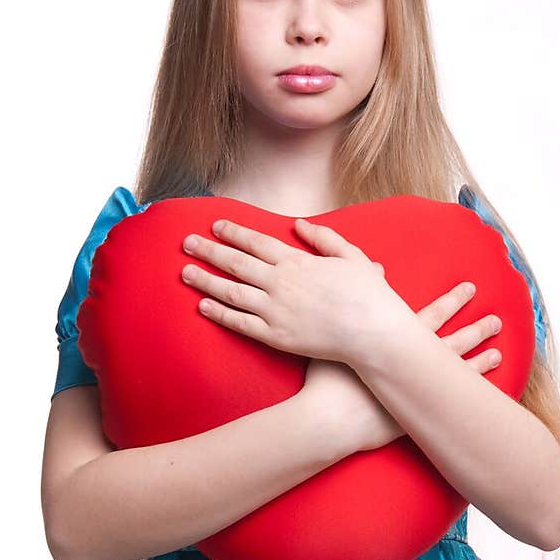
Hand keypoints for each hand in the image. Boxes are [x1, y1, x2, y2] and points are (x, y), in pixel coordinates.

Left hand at [180, 215, 411, 363]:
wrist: (373, 334)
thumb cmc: (369, 295)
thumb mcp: (352, 256)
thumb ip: (324, 237)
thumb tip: (299, 224)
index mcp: (297, 261)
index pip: (255, 242)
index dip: (233, 232)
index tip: (215, 226)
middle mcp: (280, 283)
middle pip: (235, 263)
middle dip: (208, 250)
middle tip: (186, 242)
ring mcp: (275, 310)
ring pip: (231, 292)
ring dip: (206, 280)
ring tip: (185, 272)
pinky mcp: (275, 335)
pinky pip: (240, 323)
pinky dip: (219, 313)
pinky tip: (202, 306)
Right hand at [301, 275, 504, 453]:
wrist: (326, 421)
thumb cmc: (325, 380)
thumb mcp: (335, 335)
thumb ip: (355, 302)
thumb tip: (373, 271)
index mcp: (394, 344)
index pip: (431, 315)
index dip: (452, 301)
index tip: (470, 288)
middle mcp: (411, 366)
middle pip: (453, 342)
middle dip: (476, 329)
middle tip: (497, 320)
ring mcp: (417, 393)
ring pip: (457, 372)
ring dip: (480, 362)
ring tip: (498, 353)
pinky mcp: (415, 418)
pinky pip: (451, 405)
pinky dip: (468, 398)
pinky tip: (485, 396)